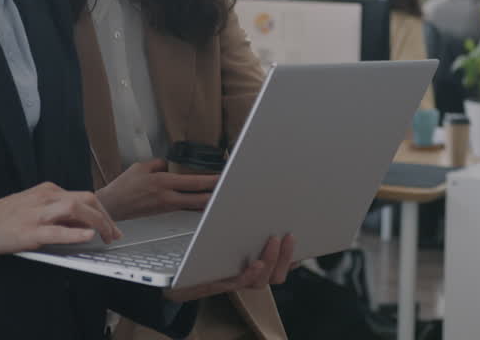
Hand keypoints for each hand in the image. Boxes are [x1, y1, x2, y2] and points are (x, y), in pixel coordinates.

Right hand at [0, 182, 120, 254]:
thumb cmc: (1, 218)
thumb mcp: (32, 206)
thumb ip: (55, 212)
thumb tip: (79, 225)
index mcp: (48, 191)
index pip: (84, 196)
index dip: (101, 211)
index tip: (110, 225)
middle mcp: (46, 197)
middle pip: (87, 199)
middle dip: (105, 217)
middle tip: (114, 234)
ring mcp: (38, 213)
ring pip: (76, 210)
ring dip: (98, 223)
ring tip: (107, 237)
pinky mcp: (29, 230)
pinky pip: (57, 230)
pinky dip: (75, 232)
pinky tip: (88, 236)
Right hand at [95, 159, 218, 221]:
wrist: (113, 205)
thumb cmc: (124, 187)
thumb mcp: (141, 167)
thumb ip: (159, 164)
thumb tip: (169, 165)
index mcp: (163, 183)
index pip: (193, 182)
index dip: (211, 181)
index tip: (222, 177)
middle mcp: (167, 197)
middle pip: (198, 198)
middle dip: (215, 194)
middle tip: (227, 189)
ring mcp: (167, 206)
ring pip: (193, 205)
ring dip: (207, 200)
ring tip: (219, 194)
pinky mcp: (164, 211)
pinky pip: (184, 208)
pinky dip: (195, 205)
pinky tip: (202, 203)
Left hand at [164, 234, 295, 302]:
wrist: (173, 276)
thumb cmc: (200, 257)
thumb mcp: (221, 236)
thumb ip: (238, 224)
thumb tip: (252, 196)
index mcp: (251, 266)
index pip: (280, 264)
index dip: (294, 256)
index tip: (307, 240)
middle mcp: (246, 277)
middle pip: (277, 274)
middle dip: (286, 255)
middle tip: (290, 235)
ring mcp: (233, 281)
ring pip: (262, 280)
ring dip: (271, 261)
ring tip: (273, 241)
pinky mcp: (218, 284)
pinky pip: (239, 282)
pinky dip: (250, 273)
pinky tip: (254, 263)